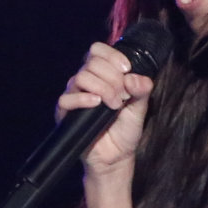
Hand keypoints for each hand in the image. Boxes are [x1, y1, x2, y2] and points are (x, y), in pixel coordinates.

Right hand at [60, 41, 154, 180]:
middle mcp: (86, 82)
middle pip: (92, 62)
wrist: (116, 156)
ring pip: (81, 77)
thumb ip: (142, 90)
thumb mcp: (140, 108)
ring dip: (102, 88)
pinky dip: (83, 99)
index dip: (112, 56)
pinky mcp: (65, 113)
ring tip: (115, 105)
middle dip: (113, 77)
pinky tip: (96, 104)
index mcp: (102, 75)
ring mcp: (74, 96)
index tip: (127, 69)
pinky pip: (66, 98)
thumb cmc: (125, 130)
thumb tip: (134, 78)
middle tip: (124, 96)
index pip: (98, 51)